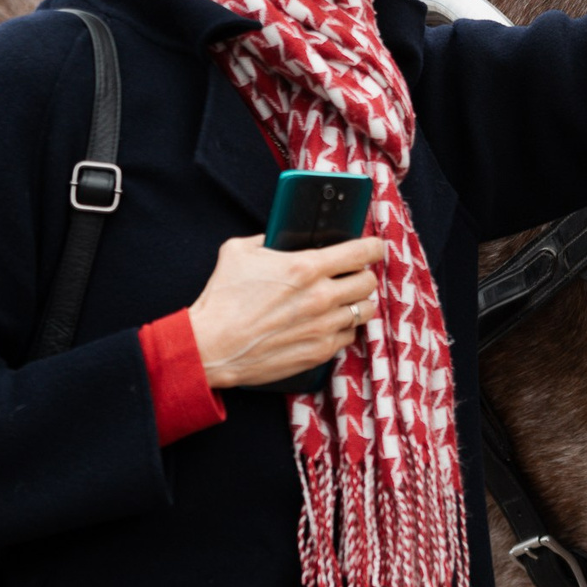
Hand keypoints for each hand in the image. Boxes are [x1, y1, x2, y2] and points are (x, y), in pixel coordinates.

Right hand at [186, 234, 383, 387]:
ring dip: (357, 303)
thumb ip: (266, 239)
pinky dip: (343, 328)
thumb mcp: (239, 252)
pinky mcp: (318, 352)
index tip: (375, 247)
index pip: (361, 251)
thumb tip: (277, 234)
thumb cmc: (222, 299)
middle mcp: (321, 297)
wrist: (211, 347)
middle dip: (363, 275)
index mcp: (306, 267)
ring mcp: (323, 327)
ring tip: (345, 300)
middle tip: (352, 274)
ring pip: (364, 310)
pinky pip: (349, 337)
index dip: (374, 247)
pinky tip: (330, 323)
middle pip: (368, 282)